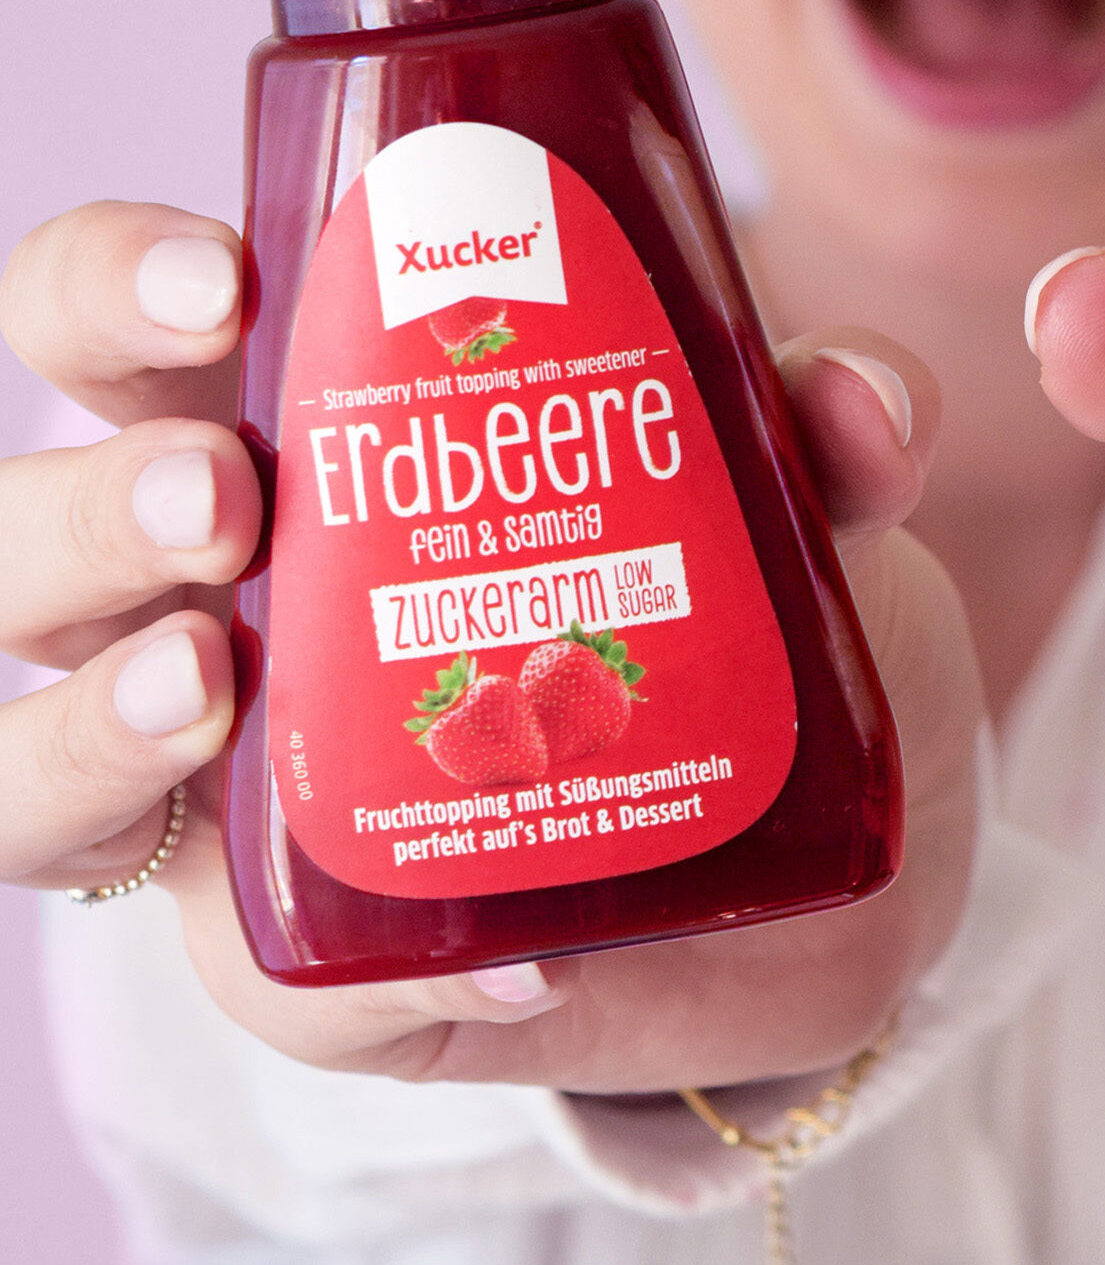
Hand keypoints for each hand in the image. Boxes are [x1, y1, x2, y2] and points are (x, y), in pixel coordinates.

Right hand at [0, 203, 981, 1093]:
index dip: (112, 287)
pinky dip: (368, 978)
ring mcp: (222, 785)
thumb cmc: (713, 582)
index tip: (230, 281)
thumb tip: (860, 403)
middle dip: (90, 511)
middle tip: (226, 498)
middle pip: (21, 536)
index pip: (107, 320)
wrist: (793, 828)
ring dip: (93, 725)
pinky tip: (505, 957)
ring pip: (31, 771)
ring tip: (219, 690)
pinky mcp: (301, 957)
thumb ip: (821, 426)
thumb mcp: (776, 484)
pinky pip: (262, 983)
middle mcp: (201, 591)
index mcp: (276, 413)